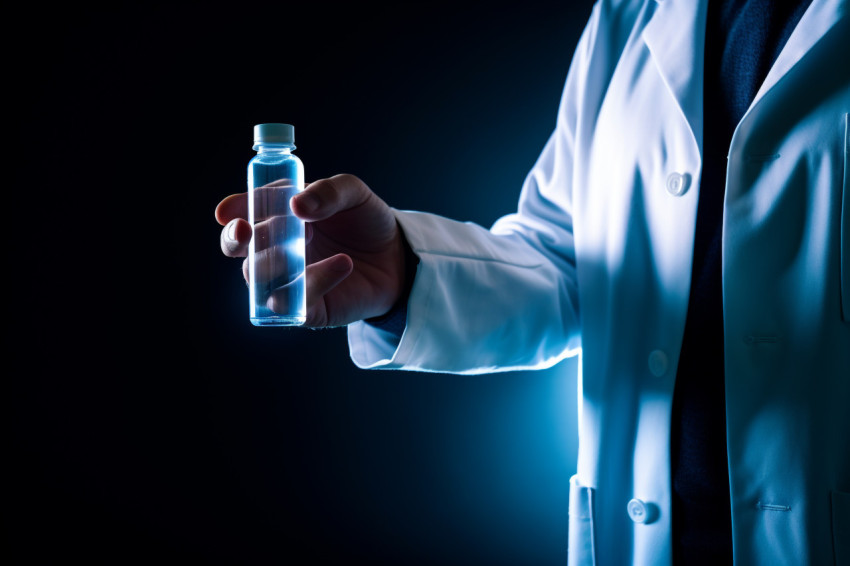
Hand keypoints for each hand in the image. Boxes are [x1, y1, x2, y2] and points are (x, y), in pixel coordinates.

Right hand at [215, 174, 405, 326]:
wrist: (397, 258)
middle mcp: (275, 249)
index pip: (245, 211)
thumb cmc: (366, 222)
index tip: (228, 211)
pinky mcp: (306, 307)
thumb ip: (328, 191)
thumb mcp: (353, 193)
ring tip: (307, 241)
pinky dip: (314, 281)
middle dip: (233, 239)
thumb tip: (298, 204)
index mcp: (279, 216)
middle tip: (245, 232)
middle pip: (238, 248)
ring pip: (257, 278)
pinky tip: (342, 264)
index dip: (233, 210)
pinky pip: (291, 302)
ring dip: (272, 260)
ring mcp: (287, 280)